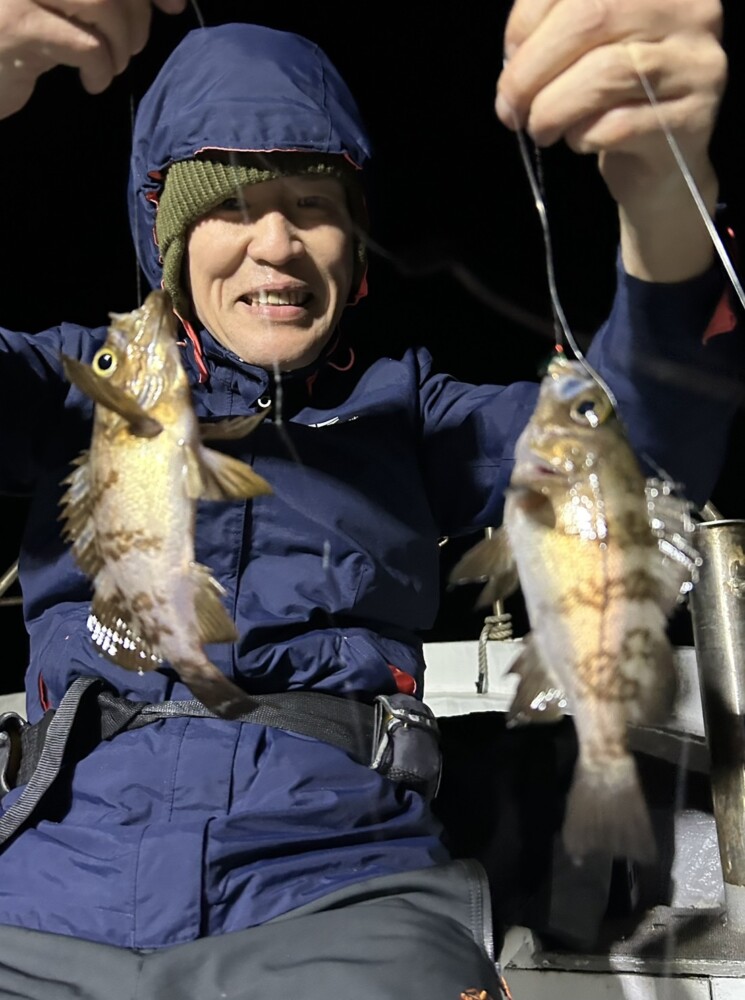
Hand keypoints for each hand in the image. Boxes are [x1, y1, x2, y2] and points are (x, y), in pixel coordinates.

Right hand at [0, 0, 185, 119]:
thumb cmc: (26, 31)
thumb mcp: (69, 4)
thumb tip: (170, 1)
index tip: (172, 7)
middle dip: (137, 16)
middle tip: (131, 46)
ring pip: (102, 3)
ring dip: (121, 44)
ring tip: (112, 64)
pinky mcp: (17, 28)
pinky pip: (86, 46)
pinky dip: (102, 69)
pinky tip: (93, 81)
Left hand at [497, 0, 726, 279]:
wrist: (661, 160)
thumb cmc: (613, 98)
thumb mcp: (584, 50)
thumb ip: (553, 32)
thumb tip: (513, 55)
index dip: (528, 19)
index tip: (510, 57)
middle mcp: (688, 10)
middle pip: (593, 18)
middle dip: (531, 69)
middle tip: (509, 106)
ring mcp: (695, 64)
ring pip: (606, 72)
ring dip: (552, 108)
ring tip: (540, 128)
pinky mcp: (691, 118)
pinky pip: (620, 124)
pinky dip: (583, 136)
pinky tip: (578, 140)